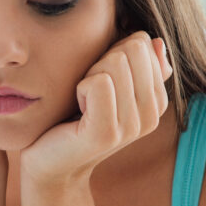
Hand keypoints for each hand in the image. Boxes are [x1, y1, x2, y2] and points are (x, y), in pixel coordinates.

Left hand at [20, 31, 172, 183]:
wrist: (49, 163)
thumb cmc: (73, 118)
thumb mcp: (108, 87)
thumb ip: (136, 66)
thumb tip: (157, 42)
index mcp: (156, 102)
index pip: (144, 44)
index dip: (113, 52)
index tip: (100, 83)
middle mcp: (150, 116)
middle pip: (133, 48)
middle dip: (103, 60)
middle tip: (88, 92)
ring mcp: (131, 127)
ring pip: (115, 62)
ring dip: (89, 74)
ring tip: (83, 103)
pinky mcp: (106, 133)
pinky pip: (98, 83)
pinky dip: (80, 88)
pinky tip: (77, 112)